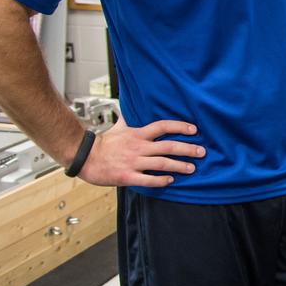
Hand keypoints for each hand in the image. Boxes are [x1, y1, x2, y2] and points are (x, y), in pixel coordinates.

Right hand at [78, 118, 204, 187]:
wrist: (84, 156)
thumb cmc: (104, 143)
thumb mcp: (120, 126)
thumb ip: (132, 118)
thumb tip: (135, 104)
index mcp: (138, 134)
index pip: (163, 126)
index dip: (180, 127)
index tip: (194, 130)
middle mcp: (138, 147)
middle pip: (168, 146)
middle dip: (188, 149)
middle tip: (202, 152)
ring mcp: (133, 162)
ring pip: (162, 164)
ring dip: (179, 166)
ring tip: (192, 168)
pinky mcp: (127, 176)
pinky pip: (148, 179)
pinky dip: (161, 180)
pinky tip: (170, 180)